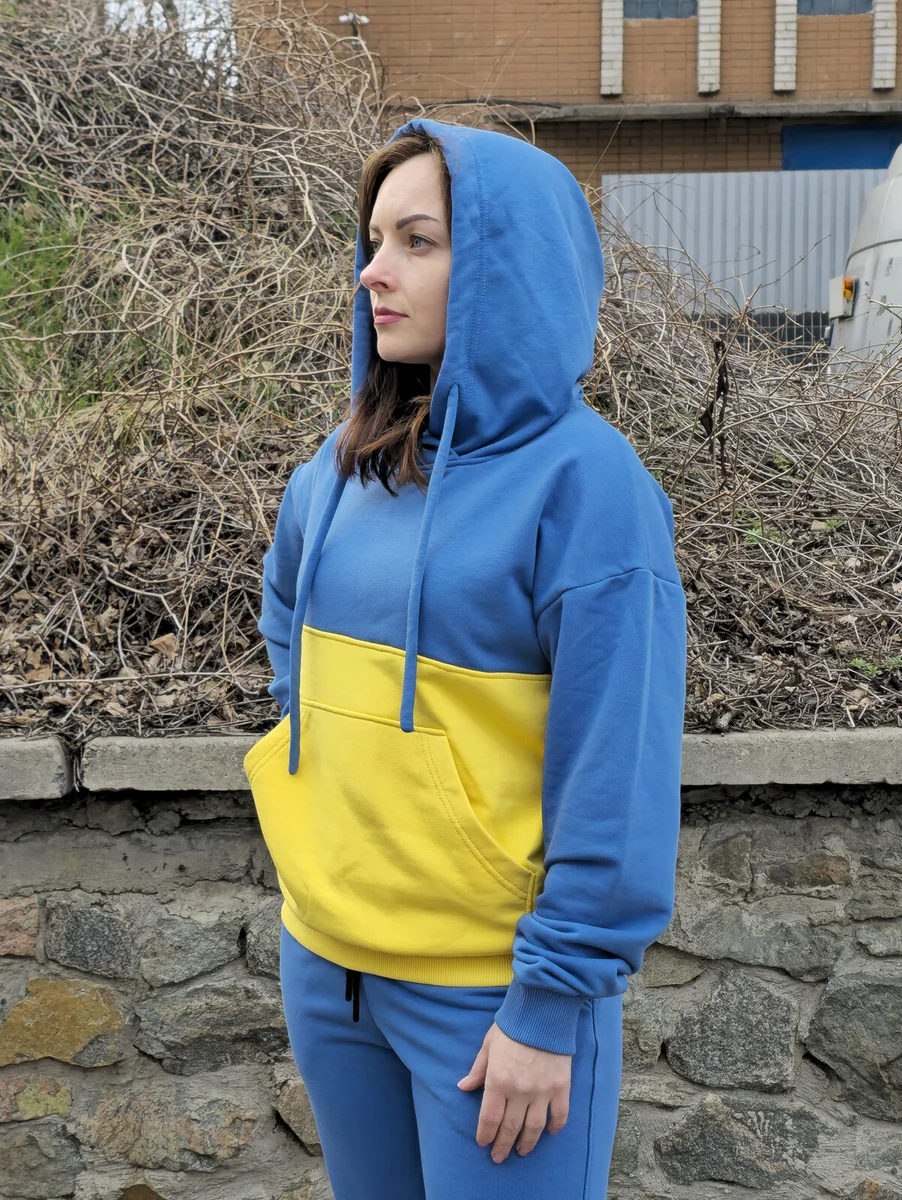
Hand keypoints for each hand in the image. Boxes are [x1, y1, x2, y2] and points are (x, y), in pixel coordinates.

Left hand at [457, 1021, 571, 1162]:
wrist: (542, 1013)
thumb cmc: (511, 1027)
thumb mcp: (488, 1046)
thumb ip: (477, 1070)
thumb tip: (463, 1087)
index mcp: (498, 1081)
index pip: (489, 1118)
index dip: (485, 1134)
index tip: (483, 1143)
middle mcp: (519, 1092)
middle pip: (510, 1128)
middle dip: (502, 1145)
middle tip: (499, 1157)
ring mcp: (542, 1092)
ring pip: (534, 1128)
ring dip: (527, 1143)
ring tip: (522, 1151)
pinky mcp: (561, 1087)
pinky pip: (559, 1114)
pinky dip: (555, 1127)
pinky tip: (550, 1133)